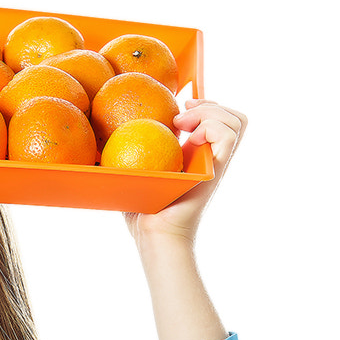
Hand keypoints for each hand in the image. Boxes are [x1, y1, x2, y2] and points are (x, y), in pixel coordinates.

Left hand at [124, 100, 246, 244]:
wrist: (154, 234)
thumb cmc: (141, 211)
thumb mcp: (135, 174)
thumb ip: (129, 156)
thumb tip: (102, 139)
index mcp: (198, 155)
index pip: (222, 119)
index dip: (206, 105)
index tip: (180, 106)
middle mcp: (212, 158)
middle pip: (235, 117)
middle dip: (210, 105)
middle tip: (180, 117)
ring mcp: (217, 165)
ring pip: (237, 122)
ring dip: (210, 114)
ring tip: (184, 126)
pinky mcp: (216, 171)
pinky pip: (228, 137)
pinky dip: (211, 127)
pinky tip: (189, 138)